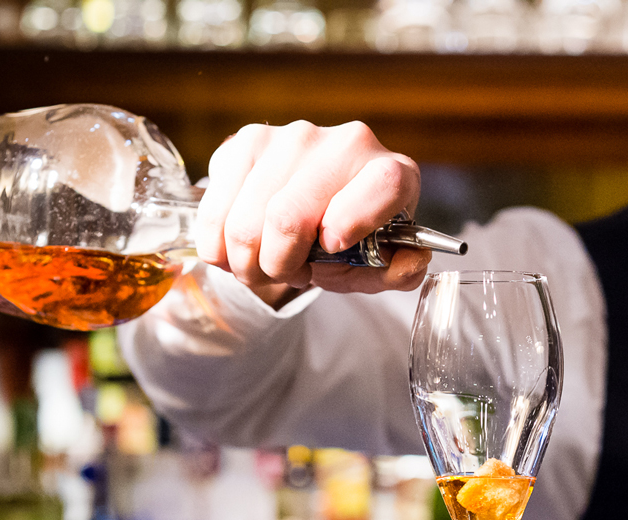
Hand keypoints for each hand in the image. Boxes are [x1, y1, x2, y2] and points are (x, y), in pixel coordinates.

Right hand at [194, 121, 429, 304]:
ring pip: (246, 219)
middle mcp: (345, 143)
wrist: (313, 208)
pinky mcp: (249, 140)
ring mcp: (292, 136)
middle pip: (287, 216)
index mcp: (391, 172)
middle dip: (276, 266)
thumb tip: (411, 263)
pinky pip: (216, 207)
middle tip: (283, 275)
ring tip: (261, 265)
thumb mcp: (377, 266)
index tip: (330, 246)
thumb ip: (399, 272)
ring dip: (245, 261)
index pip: (382, 185)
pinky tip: (234, 247)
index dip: (350, 221)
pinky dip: (218, 244)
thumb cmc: (351, 241)